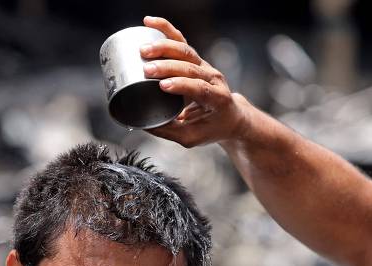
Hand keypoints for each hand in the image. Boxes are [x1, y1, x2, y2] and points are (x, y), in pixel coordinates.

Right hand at [140, 16, 248, 147]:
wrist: (231, 116)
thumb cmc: (212, 128)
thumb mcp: (191, 137)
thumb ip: (168, 132)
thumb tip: (141, 124)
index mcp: (217, 98)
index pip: (200, 88)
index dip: (182, 85)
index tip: (163, 86)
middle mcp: (213, 78)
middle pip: (191, 66)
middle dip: (168, 66)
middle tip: (147, 69)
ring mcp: (205, 66)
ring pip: (186, 51)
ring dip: (164, 47)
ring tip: (143, 50)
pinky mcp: (196, 60)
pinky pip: (181, 41)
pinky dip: (166, 29)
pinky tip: (150, 22)